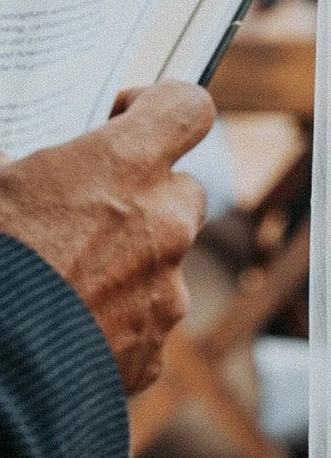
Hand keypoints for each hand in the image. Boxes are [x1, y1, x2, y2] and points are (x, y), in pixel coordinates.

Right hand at [0, 85, 214, 390]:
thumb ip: (10, 160)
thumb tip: (9, 157)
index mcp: (123, 166)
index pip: (187, 108)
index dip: (160, 106)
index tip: (123, 118)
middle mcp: (163, 224)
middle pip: (183, 190)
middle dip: (144, 194)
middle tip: (87, 207)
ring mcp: (165, 291)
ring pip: (162, 261)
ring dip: (126, 261)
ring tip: (61, 277)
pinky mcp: (152, 351)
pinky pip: (141, 323)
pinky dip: (112, 321)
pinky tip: (63, 327)